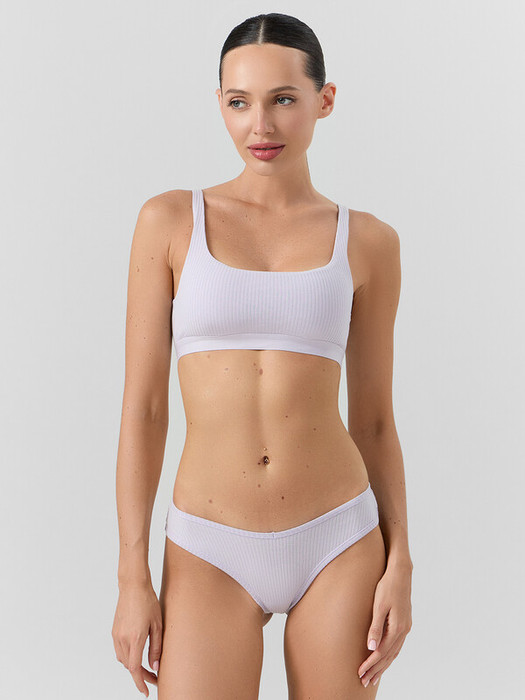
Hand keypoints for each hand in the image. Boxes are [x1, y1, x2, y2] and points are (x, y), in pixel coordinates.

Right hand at [112, 581, 162, 696]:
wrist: (133, 585)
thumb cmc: (148, 601)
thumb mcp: (158, 624)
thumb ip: (156, 647)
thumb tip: (155, 666)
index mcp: (135, 638)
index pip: (135, 669)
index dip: (140, 682)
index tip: (146, 691)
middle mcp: (123, 639)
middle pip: (129, 666)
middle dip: (140, 675)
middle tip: (154, 676)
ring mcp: (116, 635)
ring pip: (123, 660)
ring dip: (134, 666)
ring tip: (147, 666)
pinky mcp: (114, 631)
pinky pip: (119, 650)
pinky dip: (128, 656)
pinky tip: (137, 653)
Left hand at [357, 560, 412, 687]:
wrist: (401, 573)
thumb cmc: (387, 586)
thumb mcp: (379, 605)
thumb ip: (375, 627)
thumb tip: (371, 647)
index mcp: (397, 627)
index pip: (381, 652)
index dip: (370, 664)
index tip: (360, 673)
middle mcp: (403, 630)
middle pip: (389, 656)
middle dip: (377, 670)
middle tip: (365, 682)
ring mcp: (405, 628)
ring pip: (394, 653)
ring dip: (384, 665)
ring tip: (374, 676)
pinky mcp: (404, 623)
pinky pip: (397, 646)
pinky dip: (390, 656)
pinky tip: (385, 659)